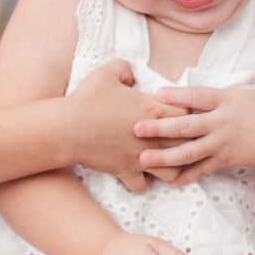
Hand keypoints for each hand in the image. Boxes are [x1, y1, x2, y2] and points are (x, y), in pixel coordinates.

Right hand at [68, 60, 189, 192]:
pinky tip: (137, 173)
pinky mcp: (125, 172)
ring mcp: (140, 157)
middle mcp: (152, 137)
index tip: (175, 113)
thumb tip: (131, 74)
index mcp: (152, 109)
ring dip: (170, 166)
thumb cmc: (86, 99)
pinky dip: (142, 182)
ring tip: (162, 159)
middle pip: (187, 144)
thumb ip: (124, 68)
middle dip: (185, 142)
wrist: (66, 128)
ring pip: (173, 171)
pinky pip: (143, 186)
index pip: (188, 114)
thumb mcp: (106, 73)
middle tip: (175, 138)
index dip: (186, 114)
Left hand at [134, 83, 254, 185]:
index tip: (157, 93)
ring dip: (165, 157)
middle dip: (160, 128)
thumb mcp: (246, 90)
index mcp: (225, 101)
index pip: (198, 97)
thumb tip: (192, 88)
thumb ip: (218, 91)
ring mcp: (222, 145)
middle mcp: (221, 124)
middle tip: (137, 129)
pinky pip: (202, 170)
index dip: (178, 96)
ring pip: (190, 152)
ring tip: (143, 159)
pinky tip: (169, 181)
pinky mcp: (224, 161)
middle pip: (187, 126)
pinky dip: (186, 177)